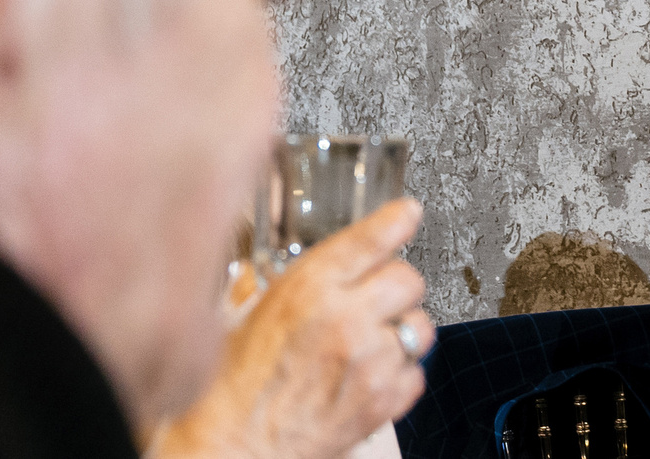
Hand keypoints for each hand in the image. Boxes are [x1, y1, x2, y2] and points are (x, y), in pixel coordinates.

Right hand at [154, 199, 431, 458]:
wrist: (233, 449)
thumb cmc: (228, 389)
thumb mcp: (240, 316)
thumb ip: (266, 284)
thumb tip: (261, 269)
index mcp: (308, 288)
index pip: (373, 237)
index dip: (397, 221)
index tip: (407, 215)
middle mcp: (346, 318)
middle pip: (409, 278)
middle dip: (395, 285)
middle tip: (376, 299)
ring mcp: (370, 361)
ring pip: (420, 326)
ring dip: (402, 330)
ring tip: (371, 342)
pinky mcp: (383, 400)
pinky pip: (417, 373)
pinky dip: (400, 374)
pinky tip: (369, 376)